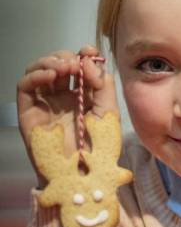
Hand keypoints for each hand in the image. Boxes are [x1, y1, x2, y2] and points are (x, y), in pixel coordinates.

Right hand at [16, 45, 118, 186]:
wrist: (82, 174)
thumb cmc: (98, 149)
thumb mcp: (109, 114)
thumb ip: (104, 87)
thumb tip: (91, 64)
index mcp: (83, 96)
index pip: (79, 67)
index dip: (83, 55)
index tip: (90, 51)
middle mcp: (62, 97)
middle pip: (58, 64)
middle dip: (67, 57)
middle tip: (77, 63)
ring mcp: (45, 103)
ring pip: (39, 70)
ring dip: (51, 61)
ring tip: (65, 67)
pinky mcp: (29, 112)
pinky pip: (25, 87)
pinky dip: (36, 75)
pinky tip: (52, 75)